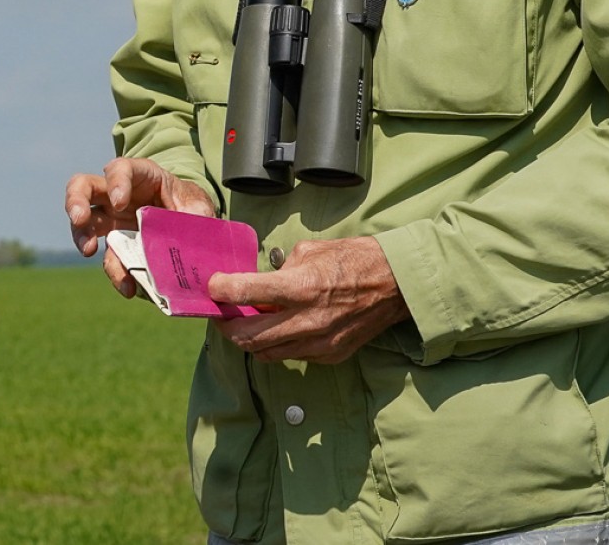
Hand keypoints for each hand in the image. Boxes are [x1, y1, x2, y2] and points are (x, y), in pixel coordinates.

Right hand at [65, 160, 215, 298]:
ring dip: (80, 235)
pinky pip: (109, 257)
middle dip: (76, 201)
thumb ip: (195, 215)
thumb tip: (187, 233)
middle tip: (80, 219)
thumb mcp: (199, 206)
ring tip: (88, 250)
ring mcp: (113, 220)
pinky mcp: (117, 245)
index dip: (115, 182)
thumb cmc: (192, 207)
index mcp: (140, 177)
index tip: (119, 203)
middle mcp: (118, 195)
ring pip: (83, 221)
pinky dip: (115, 272)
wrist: (193, 227)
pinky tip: (126, 285)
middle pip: (83, 186)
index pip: (120, 169)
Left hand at [209, 236, 408, 363]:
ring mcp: (319, 343)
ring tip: (246, 322)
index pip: (245, 293)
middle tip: (220, 314)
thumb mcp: (309, 252)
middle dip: (225, 326)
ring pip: (265, 353)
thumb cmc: (352, 260)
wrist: (395, 285)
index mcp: (301, 287)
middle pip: (247, 338)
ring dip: (249, 339)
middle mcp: (307, 320)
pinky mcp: (329, 355)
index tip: (213, 287)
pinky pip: (291, 355)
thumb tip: (256, 284)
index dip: (220, 290)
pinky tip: (279, 328)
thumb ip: (279, 271)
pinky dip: (277, 344)